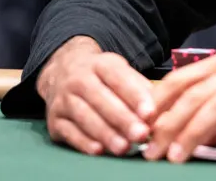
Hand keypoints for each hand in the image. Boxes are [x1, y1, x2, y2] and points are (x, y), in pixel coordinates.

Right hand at [38, 37, 155, 156]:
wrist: (62, 71)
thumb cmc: (102, 77)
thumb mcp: (120, 72)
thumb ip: (140, 88)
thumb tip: (162, 108)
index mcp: (101, 64)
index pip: (119, 78)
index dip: (135, 96)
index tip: (150, 113)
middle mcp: (79, 79)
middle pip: (101, 99)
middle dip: (123, 119)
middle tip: (141, 134)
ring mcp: (63, 99)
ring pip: (85, 117)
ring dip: (106, 133)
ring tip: (124, 147)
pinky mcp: (53, 120)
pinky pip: (69, 132)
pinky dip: (83, 142)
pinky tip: (99, 150)